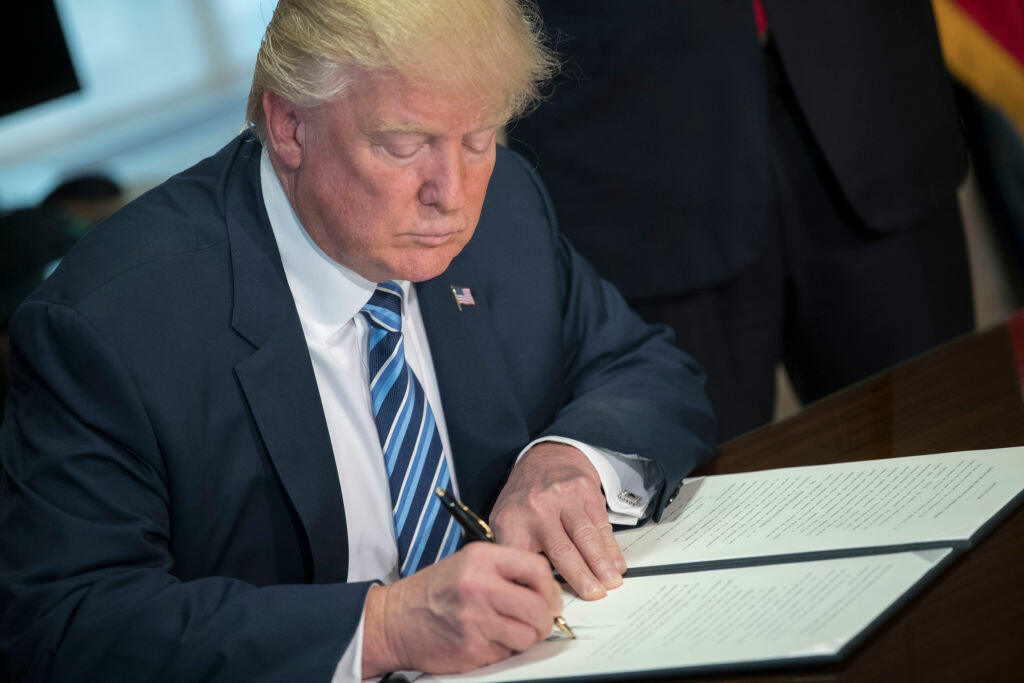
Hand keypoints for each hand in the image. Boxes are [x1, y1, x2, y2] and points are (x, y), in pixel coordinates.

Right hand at [360, 542, 562, 675]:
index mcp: (481, 559)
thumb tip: (545, 589)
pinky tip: (487, 640)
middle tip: (537, 622)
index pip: (536, 569)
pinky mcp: (472, 648)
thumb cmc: (432, 592)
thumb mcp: (467, 564)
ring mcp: (476, 619)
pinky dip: (504, 651)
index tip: (549, 598)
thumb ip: (505, 570)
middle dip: (544, 619)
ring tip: (508, 631)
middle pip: (539, 607)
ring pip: (528, 635)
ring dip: (525, 638)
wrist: (393, 621)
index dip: (550, 587)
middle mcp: (480, 586)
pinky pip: (507, 654)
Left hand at [489, 442, 626, 599]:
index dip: (537, 584)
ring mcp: (562, 499)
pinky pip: (600, 525)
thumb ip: (513, 553)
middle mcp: (536, 509)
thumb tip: (526, 591)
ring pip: (585, 537)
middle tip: (593, 595)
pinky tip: (616, 563)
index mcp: (511, 522)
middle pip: (560, 550)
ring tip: (610, 583)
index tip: (550, 604)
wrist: (545, 458)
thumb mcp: (505, 522)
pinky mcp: (585, 493)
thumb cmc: (525, 498)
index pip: (522, 558)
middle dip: (579, 577)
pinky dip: (610, 547)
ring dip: (601, 564)